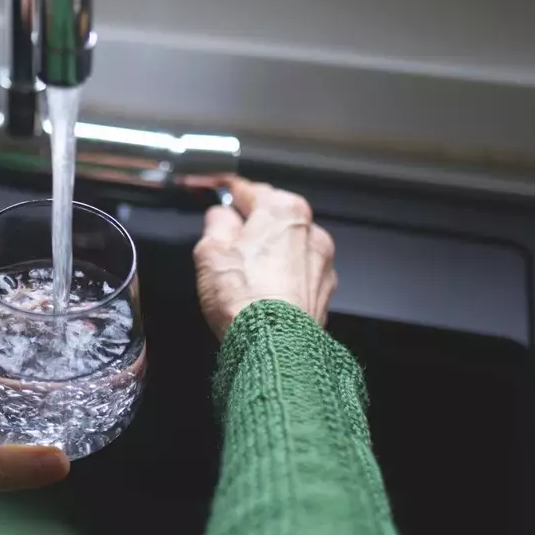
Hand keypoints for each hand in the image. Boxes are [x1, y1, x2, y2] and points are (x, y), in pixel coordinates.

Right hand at [193, 176, 336, 341]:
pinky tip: (262, 292)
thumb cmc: (244, 296)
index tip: (219, 191)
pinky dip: (283, 278)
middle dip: (251, 225)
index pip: (250, 190)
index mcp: (283, 210)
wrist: (274, 344)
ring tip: (242, 274)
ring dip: (269, 253)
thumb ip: (216, 224)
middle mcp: (311, 231)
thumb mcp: (210, 251)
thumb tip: (221, 216)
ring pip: (289, 247)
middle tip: (224, 242)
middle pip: (274, 218)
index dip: (228, 191)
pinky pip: (299, 274)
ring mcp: (322, 263)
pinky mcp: (324, 292)